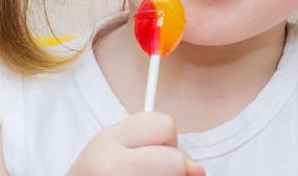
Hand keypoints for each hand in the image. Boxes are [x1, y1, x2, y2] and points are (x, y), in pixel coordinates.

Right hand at [65, 112, 205, 175]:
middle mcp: (109, 165)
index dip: (168, 142)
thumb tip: (199, 170)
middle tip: (150, 173)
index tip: (154, 153)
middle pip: (176, 161)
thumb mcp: (115, 150)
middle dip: (173, 168)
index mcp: (107, 139)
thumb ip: (154, 146)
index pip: (167, 125)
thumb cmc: (98, 175)